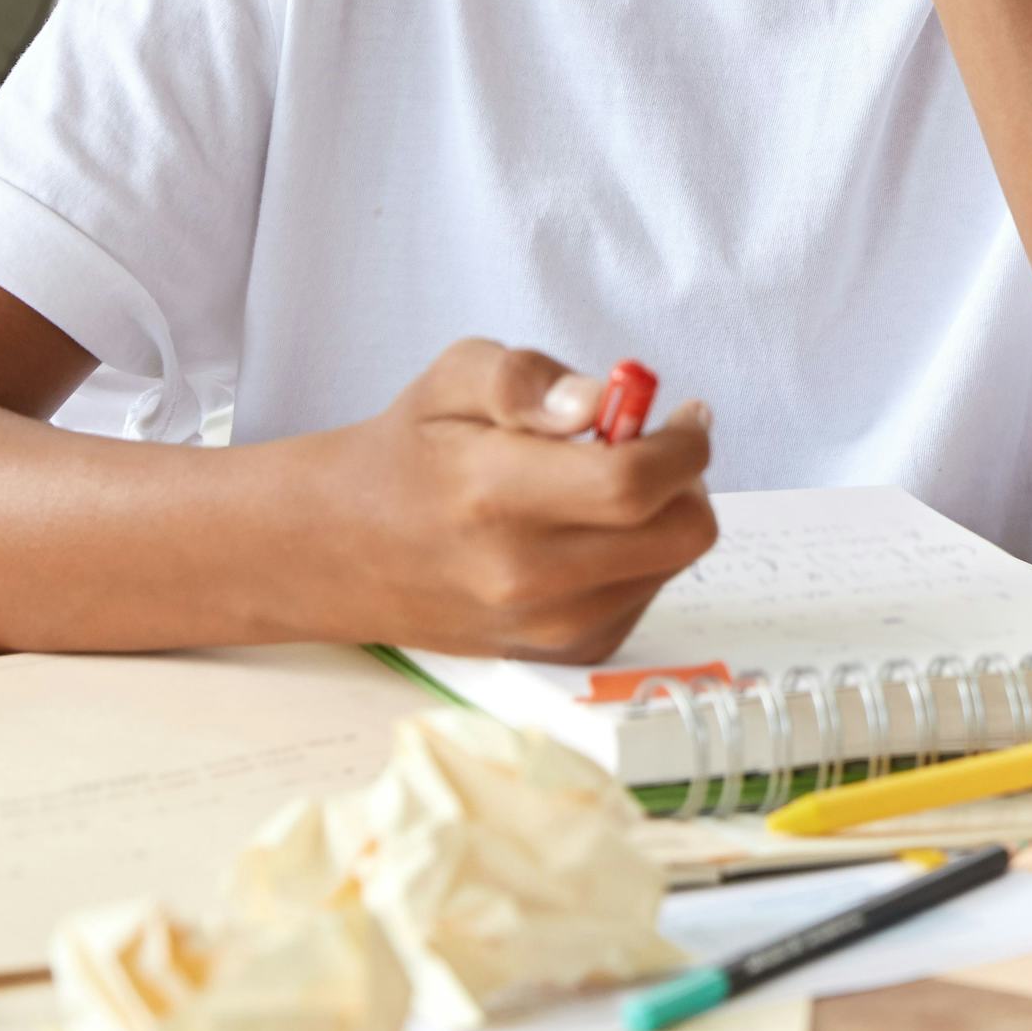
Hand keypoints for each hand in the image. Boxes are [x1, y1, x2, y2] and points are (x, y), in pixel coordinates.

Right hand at [293, 340, 717, 660]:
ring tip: (603, 490)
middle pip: (680, 535)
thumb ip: (527, 379)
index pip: (635, 482)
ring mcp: (541, 625)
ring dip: (661, 519)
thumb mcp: (455, 379)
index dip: (684, 444)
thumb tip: (597, 401)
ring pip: (671, 566)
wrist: (344, 549)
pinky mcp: (556, 652)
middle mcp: (523, 574)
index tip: (686, 415)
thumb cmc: (410, 452)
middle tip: (654, 449)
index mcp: (495, 495)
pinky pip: (644, 599)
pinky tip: (588, 534)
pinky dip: (638, 560)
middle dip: (687, 480)